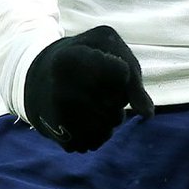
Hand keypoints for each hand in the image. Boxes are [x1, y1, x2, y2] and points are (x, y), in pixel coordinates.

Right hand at [24, 25, 154, 151]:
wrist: (40, 79)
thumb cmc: (84, 57)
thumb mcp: (107, 47)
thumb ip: (133, 77)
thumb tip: (148, 114)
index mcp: (70, 59)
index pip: (122, 72)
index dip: (121, 70)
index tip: (104, 63)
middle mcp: (61, 91)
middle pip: (119, 101)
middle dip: (117, 94)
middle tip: (96, 82)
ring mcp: (60, 119)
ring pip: (112, 124)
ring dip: (110, 114)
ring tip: (91, 99)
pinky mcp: (62, 140)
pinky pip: (99, 141)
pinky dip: (99, 130)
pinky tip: (84, 116)